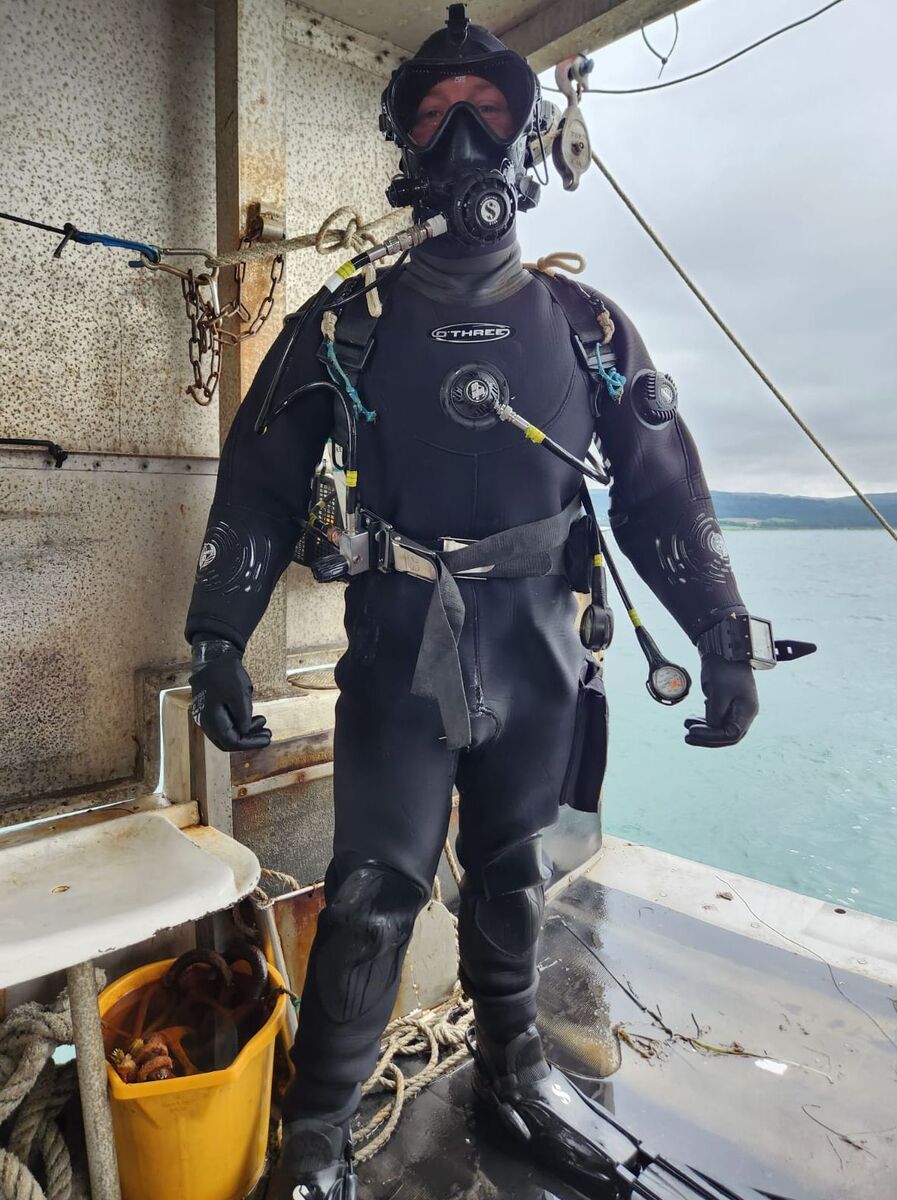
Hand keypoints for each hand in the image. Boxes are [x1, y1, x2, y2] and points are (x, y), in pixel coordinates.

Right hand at [190, 637, 271, 751]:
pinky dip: (240, 726)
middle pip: (228, 742)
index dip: (250, 743)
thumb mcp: (239, 694)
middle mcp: (206, 722)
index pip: (231, 741)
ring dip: (246, 733)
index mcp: (212, 719)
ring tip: (264, 725)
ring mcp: (207, 716)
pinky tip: (254, 719)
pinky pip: (226, 725)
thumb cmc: (226, 674)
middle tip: (268, 735)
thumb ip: (243, 716)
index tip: (268, 739)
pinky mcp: (211, 710)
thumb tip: (245, 732)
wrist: (213, 657)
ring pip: (227, 735)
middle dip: (249, 741)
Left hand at [683, 653, 757, 747]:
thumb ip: (715, 714)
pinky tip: (694, 719)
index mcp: (747, 711)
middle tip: (687, 736)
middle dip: (707, 737)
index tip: (691, 732)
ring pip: (722, 727)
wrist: (726, 648)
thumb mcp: (717, 693)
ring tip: (686, 724)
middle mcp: (745, 712)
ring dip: (704, 729)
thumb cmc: (724, 669)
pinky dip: (706, 721)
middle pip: (727, 735)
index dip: (710, 737)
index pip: (731, 734)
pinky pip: (719, 718)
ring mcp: (738, 707)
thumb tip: (711, 728)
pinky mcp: (730, 702)